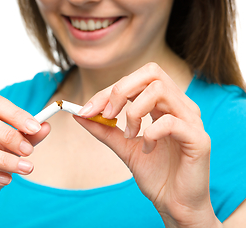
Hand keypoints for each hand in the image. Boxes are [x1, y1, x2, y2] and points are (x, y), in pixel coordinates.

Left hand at [75, 63, 220, 226]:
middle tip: (108, 114)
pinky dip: (150, 133)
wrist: (175, 204)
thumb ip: (104, 128)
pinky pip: (170, 121)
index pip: (136, 79)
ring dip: (134, 112)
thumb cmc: (155, 174)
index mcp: (164, 104)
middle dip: (121, 90)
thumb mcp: (123, 146)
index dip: (108, 90)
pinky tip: (147, 149)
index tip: (87, 110)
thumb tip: (79, 113)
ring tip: (130, 135)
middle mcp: (180, 105)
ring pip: (159, 90)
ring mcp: (191, 120)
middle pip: (151, 72)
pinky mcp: (198, 138)